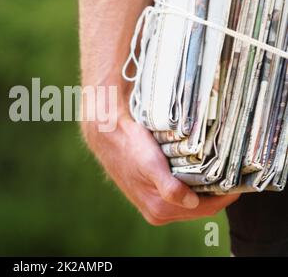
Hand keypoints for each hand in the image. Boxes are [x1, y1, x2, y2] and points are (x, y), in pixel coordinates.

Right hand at [81, 117, 239, 225]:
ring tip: (216, 172)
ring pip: (191, 202)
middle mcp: (157, 212)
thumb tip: (192, 204)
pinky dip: (192, 187)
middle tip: (230, 173)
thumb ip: (170, 188)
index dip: (225, 196)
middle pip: (200, 208)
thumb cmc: (130, 147)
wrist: (109, 135)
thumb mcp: (151, 164)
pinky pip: (180, 196)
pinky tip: (196, 173)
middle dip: (216, 193)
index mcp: (159, 208)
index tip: (238, 181)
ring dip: (204, 190)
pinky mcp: (151, 195)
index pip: (206, 209)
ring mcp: (154, 205)